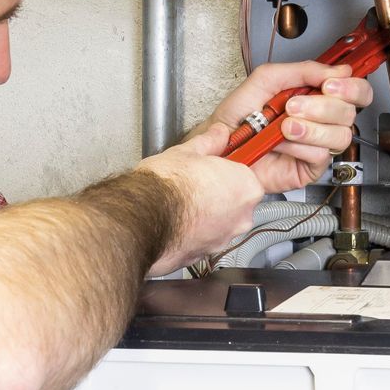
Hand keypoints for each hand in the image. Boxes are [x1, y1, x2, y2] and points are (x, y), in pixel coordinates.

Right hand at [138, 126, 264, 274]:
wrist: (143, 218)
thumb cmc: (167, 186)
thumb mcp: (188, 152)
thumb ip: (209, 142)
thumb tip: (219, 134)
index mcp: (246, 188)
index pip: (246, 177)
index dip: (228, 172)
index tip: (215, 169)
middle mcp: (242, 218)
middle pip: (237, 203)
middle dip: (220, 195)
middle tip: (196, 184)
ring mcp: (224, 239)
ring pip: (221, 224)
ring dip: (208, 215)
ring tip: (183, 203)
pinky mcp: (204, 255)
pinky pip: (204, 239)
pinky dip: (194, 232)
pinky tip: (178, 221)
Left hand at [203, 60, 375, 193]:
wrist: (219, 144)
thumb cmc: (238, 115)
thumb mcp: (267, 79)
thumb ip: (303, 70)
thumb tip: (338, 70)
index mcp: (317, 96)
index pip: (355, 90)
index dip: (351, 87)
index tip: (330, 85)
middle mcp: (322, 120)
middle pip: (349, 112)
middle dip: (323, 107)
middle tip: (295, 105)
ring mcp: (317, 144)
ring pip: (340, 136)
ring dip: (310, 128)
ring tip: (284, 126)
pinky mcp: (310, 167)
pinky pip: (321, 155)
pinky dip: (299, 146)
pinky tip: (281, 143)